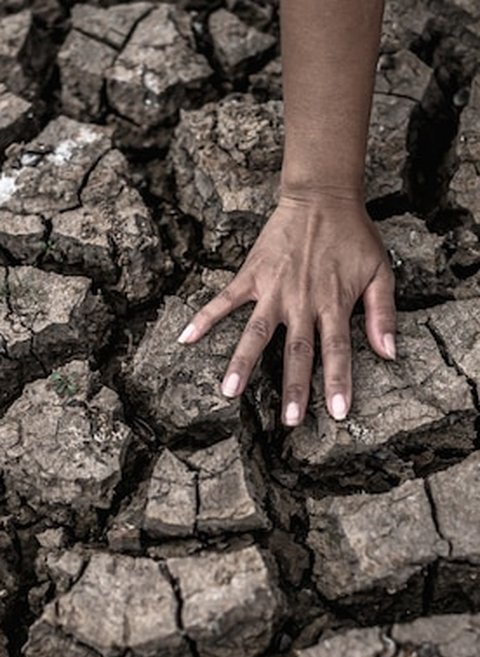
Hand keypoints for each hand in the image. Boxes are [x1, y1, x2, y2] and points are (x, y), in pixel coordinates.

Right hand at [177, 192, 395, 425]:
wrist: (322, 197)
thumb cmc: (354, 236)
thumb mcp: (381, 271)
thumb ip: (383, 313)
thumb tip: (389, 353)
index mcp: (333, 303)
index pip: (336, 350)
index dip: (338, 382)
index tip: (337, 413)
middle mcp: (301, 301)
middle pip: (297, 351)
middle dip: (293, 387)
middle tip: (289, 421)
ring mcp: (273, 289)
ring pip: (256, 332)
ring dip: (243, 362)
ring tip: (229, 391)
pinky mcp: (252, 275)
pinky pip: (225, 300)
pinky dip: (204, 318)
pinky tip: (185, 339)